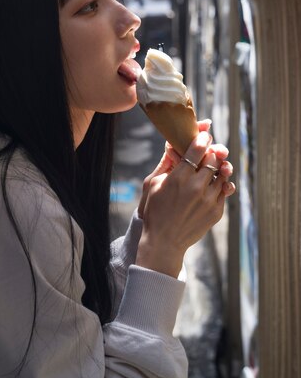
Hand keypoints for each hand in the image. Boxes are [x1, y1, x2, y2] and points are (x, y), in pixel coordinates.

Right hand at [136, 130, 235, 277]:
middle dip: (212, 152)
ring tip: (214, 167)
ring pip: (223, 173)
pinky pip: (225, 190)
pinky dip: (221, 184)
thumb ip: (166, 163)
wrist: (164, 241)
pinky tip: (213, 183)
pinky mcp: (216, 212)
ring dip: (219, 167)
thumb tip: (173, 144)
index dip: (203, 139)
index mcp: (179, 178)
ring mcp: (209, 201)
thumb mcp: (153, 183)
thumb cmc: (155, 210)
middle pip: (214, 159)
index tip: (204, 136)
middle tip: (208, 150)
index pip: (198, 149)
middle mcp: (196, 188)